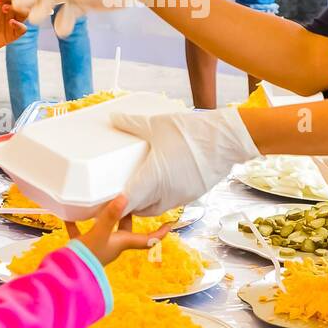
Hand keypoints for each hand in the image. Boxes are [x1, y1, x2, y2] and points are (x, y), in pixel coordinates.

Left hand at [0, 0, 26, 59]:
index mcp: (5, 2)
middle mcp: (12, 10)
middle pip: (22, 0)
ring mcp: (14, 21)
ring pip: (26, 12)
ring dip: (17, 8)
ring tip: (4, 9)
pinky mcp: (15, 33)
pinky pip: (23, 28)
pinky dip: (19, 24)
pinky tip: (11, 22)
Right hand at [69, 196, 172, 266]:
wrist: (67, 275)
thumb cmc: (86, 257)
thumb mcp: (100, 234)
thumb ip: (110, 216)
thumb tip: (124, 197)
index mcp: (121, 243)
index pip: (147, 240)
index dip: (160, 233)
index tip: (171, 223)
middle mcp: (112, 245)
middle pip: (126, 230)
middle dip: (129, 216)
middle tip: (132, 200)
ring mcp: (97, 247)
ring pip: (104, 230)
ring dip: (104, 218)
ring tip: (103, 202)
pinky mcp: (81, 249)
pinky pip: (81, 233)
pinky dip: (77, 224)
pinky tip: (70, 215)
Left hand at [109, 108, 259, 215]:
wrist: (225, 140)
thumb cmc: (189, 132)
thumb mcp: (156, 125)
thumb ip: (132, 124)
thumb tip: (113, 117)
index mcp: (153, 179)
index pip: (127, 201)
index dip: (113, 204)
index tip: (102, 202)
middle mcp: (165, 194)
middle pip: (140, 209)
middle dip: (128, 204)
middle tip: (119, 192)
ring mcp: (180, 196)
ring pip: (156, 208)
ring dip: (145, 203)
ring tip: (138, 187)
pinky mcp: (192, 194)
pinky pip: (171, 201)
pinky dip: (162, 197)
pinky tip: (161, 182)